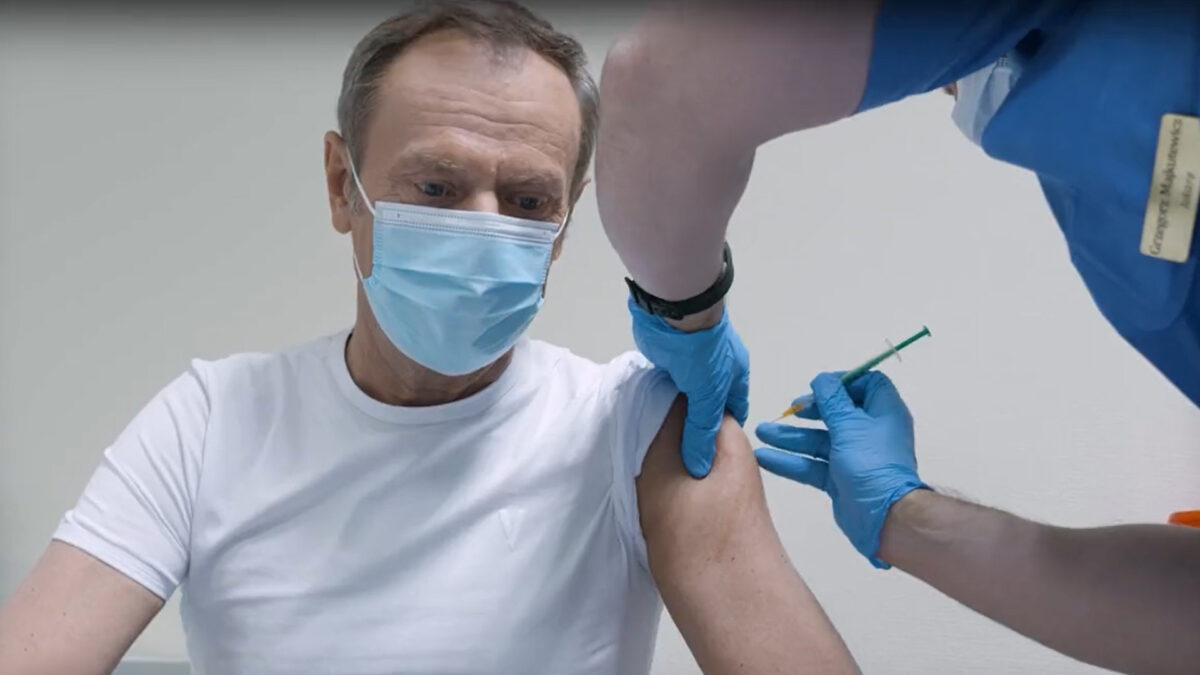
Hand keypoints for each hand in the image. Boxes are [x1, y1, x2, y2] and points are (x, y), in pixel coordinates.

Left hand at [628, 296, 748, 477]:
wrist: (673, 309)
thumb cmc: (703, 350)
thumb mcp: (708, 394)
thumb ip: (703, 429)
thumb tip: (700, 467)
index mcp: (735, 375)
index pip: (735, 411)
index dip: (726, 434)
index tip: (712, 456)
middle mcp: (716, 370)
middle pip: (709, 405)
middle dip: (699, 426)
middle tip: (684, 455)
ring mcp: (691, 363)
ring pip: (686, 396)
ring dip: (677, 413)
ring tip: (664, 444)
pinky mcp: (668, 358)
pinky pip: (666, 385)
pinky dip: (661, 399)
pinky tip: (652, 417)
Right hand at [754, 371, 926, 567]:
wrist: (884, 516)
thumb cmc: (872, 463)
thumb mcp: (850, 424)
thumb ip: (832, 400)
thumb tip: (822, 380)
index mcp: (882, 412)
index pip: (867, 385)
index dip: (843, 382)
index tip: (820, 386)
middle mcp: (869, 432)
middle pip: (837, 412)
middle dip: (810, 410)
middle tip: (791, 409)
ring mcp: (853, 456)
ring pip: (819, 440)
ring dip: (791, 435)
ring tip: (761, 431)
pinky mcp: (839, 478)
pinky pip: (812, 464)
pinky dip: (790, 461)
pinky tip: (763, 457)